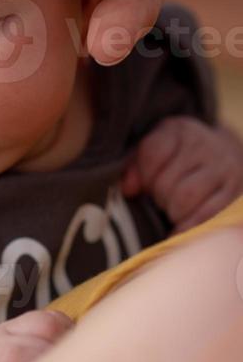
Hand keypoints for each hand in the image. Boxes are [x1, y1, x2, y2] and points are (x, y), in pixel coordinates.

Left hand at [121, 116, 242, 234]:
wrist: (227, 155)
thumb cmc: (180, 157)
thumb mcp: (157, 149)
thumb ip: (136, 165)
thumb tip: (128, 190)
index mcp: (180, 130)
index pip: (152, 154)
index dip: (143, 176)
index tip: (146, 184)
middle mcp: (204, 145)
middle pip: (166, 183)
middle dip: (158, 198)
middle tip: (162, 200)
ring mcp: (223, 168)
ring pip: (185, 199)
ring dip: (173, 212)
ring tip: (174, 210)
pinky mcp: (235, 193)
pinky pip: (208, 216)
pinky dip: (190, 228)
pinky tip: (181, 230)